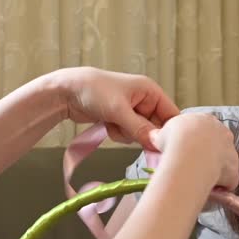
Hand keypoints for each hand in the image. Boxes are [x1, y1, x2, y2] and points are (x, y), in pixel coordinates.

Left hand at [53, 67, 179, 149]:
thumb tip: (157, 144)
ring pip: (141, 134)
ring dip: (127, 134)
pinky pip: (128, 135)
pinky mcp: (121, 119)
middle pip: (156, 128)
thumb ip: (140, 128)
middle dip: (142, 134)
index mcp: (151, 91)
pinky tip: (107, 125)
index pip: (172, 115)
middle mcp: (145, 100)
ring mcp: (132, 111)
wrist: (66, 91)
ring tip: (113, 123)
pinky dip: (118, 134)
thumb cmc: (94, 91)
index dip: (168, 132)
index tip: (161, 146)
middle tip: (127, 130)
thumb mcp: (119, 110)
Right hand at [148, 113, 238, 189]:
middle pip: (216, 145)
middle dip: (206, 155)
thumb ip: (162, 135)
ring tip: (197, 178)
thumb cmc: (175, 140)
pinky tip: (207, 188)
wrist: (189, 154)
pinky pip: (227, 180)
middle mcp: (223, 133)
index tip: (183, 150)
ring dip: (213, 170)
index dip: (193, 141)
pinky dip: (219, 186)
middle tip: (190, 165)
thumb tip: (156, 137)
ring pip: (223, 162)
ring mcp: (231, 151)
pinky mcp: (234, 169)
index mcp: (206, 120)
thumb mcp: (161, 133)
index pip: (203, 130)